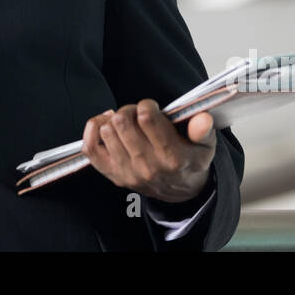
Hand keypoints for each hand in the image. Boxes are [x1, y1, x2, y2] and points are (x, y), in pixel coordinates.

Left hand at [82, 99, 215, 202]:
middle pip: (122, 121)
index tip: (152, 108)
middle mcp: (147, 167)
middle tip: (138, 115)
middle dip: (130, 110)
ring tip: (127, 122)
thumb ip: (203, 130)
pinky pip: (90, 148)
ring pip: (106, 130)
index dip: (146, 104)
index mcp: (172, 158)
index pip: (146, 119)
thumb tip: (202, 119)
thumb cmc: (189, 161)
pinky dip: (94, 129)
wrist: (179, 190)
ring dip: (114, 119)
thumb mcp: (205, 146)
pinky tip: (107, 124)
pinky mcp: (112, 174)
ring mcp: (126, 172)